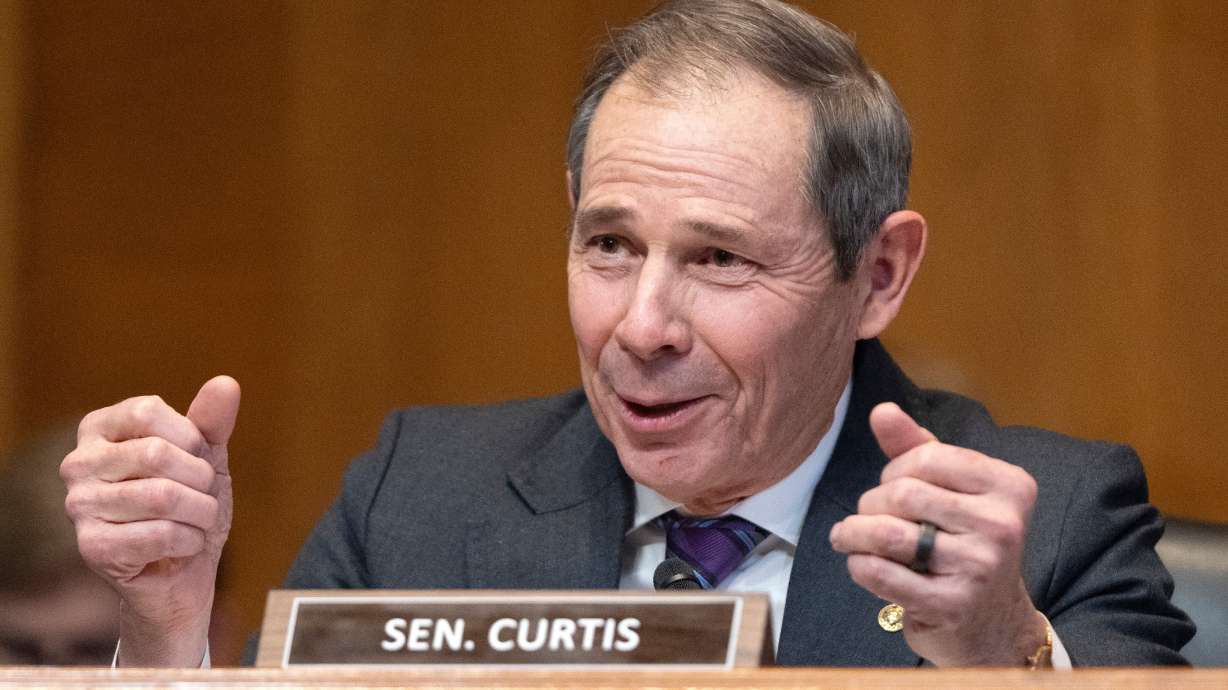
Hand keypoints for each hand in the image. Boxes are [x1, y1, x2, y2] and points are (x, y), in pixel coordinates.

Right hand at [60, 376, 239, 666]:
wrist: (183, 571)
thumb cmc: (189, 504)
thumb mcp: (206, 457)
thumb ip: (212, 421)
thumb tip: (226, 383)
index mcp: (99, 429)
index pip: (147, 412)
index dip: (189, 438)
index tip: (196, 458)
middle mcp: (78, 463)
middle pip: (156, 454)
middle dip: (200, 480)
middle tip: (202, 497)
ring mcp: (79, 506)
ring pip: (162, 497)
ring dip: (200, 513)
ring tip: (197, 522)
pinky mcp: (92, 547)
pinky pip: (160, 535)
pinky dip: (189, 541)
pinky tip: (183, 546)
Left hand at [829, 402, 1047, 665]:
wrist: (992, 623)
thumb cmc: (965, 544)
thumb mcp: (952, 490)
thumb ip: (917, 448)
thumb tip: (882, 411)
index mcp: (1010, 486)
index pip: (927, 457)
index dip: (894, 470)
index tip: (891, 486)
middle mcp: (1003, 525)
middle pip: (903, 494)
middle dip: (871, 503)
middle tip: (869, 517)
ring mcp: (980, 568)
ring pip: (887, 533)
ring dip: (853, 533)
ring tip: (847, 537)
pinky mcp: (952, 605)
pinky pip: (881, 573)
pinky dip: (859, 565)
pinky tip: (861, 563)